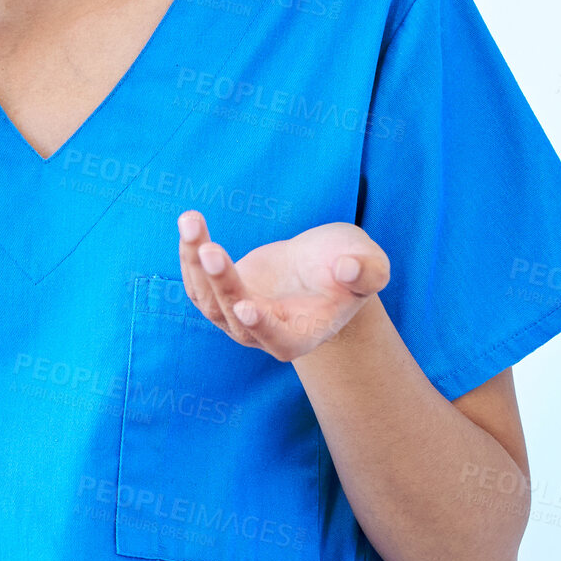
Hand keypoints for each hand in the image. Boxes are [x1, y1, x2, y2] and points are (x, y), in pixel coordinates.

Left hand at [176, 211, 389, 362]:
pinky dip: (189, 253)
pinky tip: (190, 224)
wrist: (323, 265)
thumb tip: (348, 269)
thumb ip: (367, 272)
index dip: (263, 326)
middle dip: (222, 281)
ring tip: (192, 221)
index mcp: (302, 335)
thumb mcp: (371, 265)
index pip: (278, 339)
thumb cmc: (351, 266)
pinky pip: (197, 280)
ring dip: (196, 261)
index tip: (246, 307)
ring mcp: (237, 317)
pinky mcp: (220, 294)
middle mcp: (263, 333)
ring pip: (207, 298)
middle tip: (211, 249)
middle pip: (234, 316)